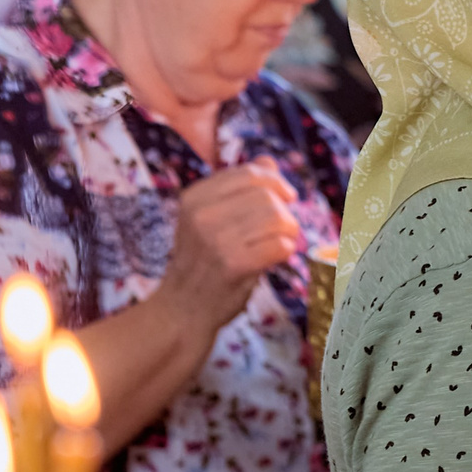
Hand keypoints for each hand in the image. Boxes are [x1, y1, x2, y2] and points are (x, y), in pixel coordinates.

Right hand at [155, 160, 302, 336]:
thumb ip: (238, 190)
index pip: (249, 173)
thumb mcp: (208, 218)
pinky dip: (286, 250)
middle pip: (266, 195)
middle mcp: (201, 215)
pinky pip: (279, 246)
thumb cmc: (201, 263)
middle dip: (285, 209)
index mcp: (194, 197)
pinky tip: (277, 257)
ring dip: (290, 230)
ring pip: (276, 218)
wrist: (181, 310)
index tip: (286, 198)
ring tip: (281, 242)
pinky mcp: (232, 265)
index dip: (276, 182)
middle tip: (285, 227)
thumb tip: (268, 161)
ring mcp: (216, 240)